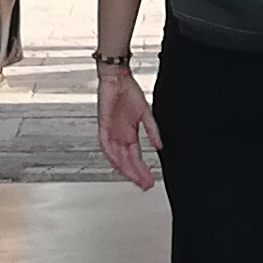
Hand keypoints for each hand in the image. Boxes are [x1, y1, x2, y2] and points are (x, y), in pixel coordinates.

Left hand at [97, 63, 160, 190]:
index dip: (141, 170)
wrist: (117, 78)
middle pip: (127, 161)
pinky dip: (112, 155)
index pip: (135, 157)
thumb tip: (159, 146)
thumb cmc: (129, 92)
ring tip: (135, 178)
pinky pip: (106, 145)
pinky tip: (118, 163)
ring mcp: (111, 132)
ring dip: (125, 168)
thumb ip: (152, 130)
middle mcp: (119, 136)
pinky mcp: (103, 126)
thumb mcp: (145, 113)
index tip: (148, 181)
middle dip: (136, 174)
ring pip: (117, 157)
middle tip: (144, 185)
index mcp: (129, 134)